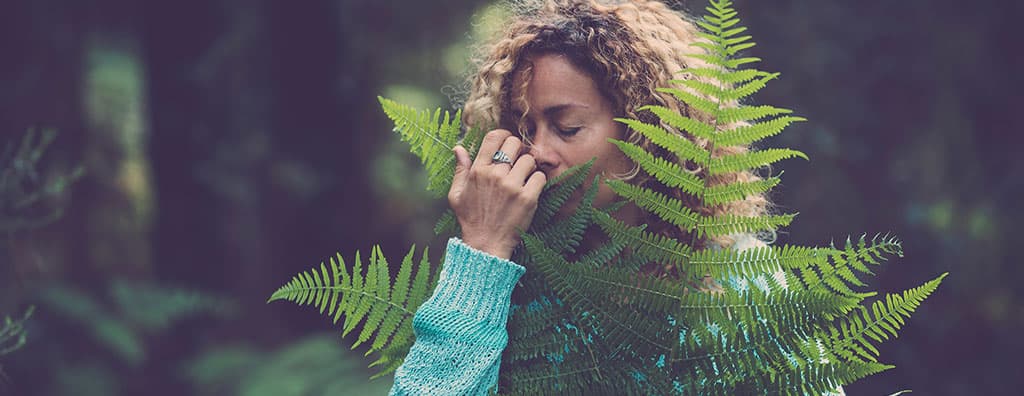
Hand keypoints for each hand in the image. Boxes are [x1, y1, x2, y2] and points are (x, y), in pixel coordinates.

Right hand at [448, 129, 546, 258]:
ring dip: (529, 166)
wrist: (486, 244)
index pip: (493, 138)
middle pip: (514, 143)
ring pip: (529, 159)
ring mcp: (512, 186)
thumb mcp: (457, 195)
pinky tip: (531, 189)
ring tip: (525, 177)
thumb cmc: (471, 219)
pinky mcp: (527, 198)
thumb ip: (460, 169)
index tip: (507, 142)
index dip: (504, 135)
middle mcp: (495, 175)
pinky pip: (540, 177)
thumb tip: (458, 148)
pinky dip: (538, 181)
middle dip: (518, 149)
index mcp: (478, 171)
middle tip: (518, 160)